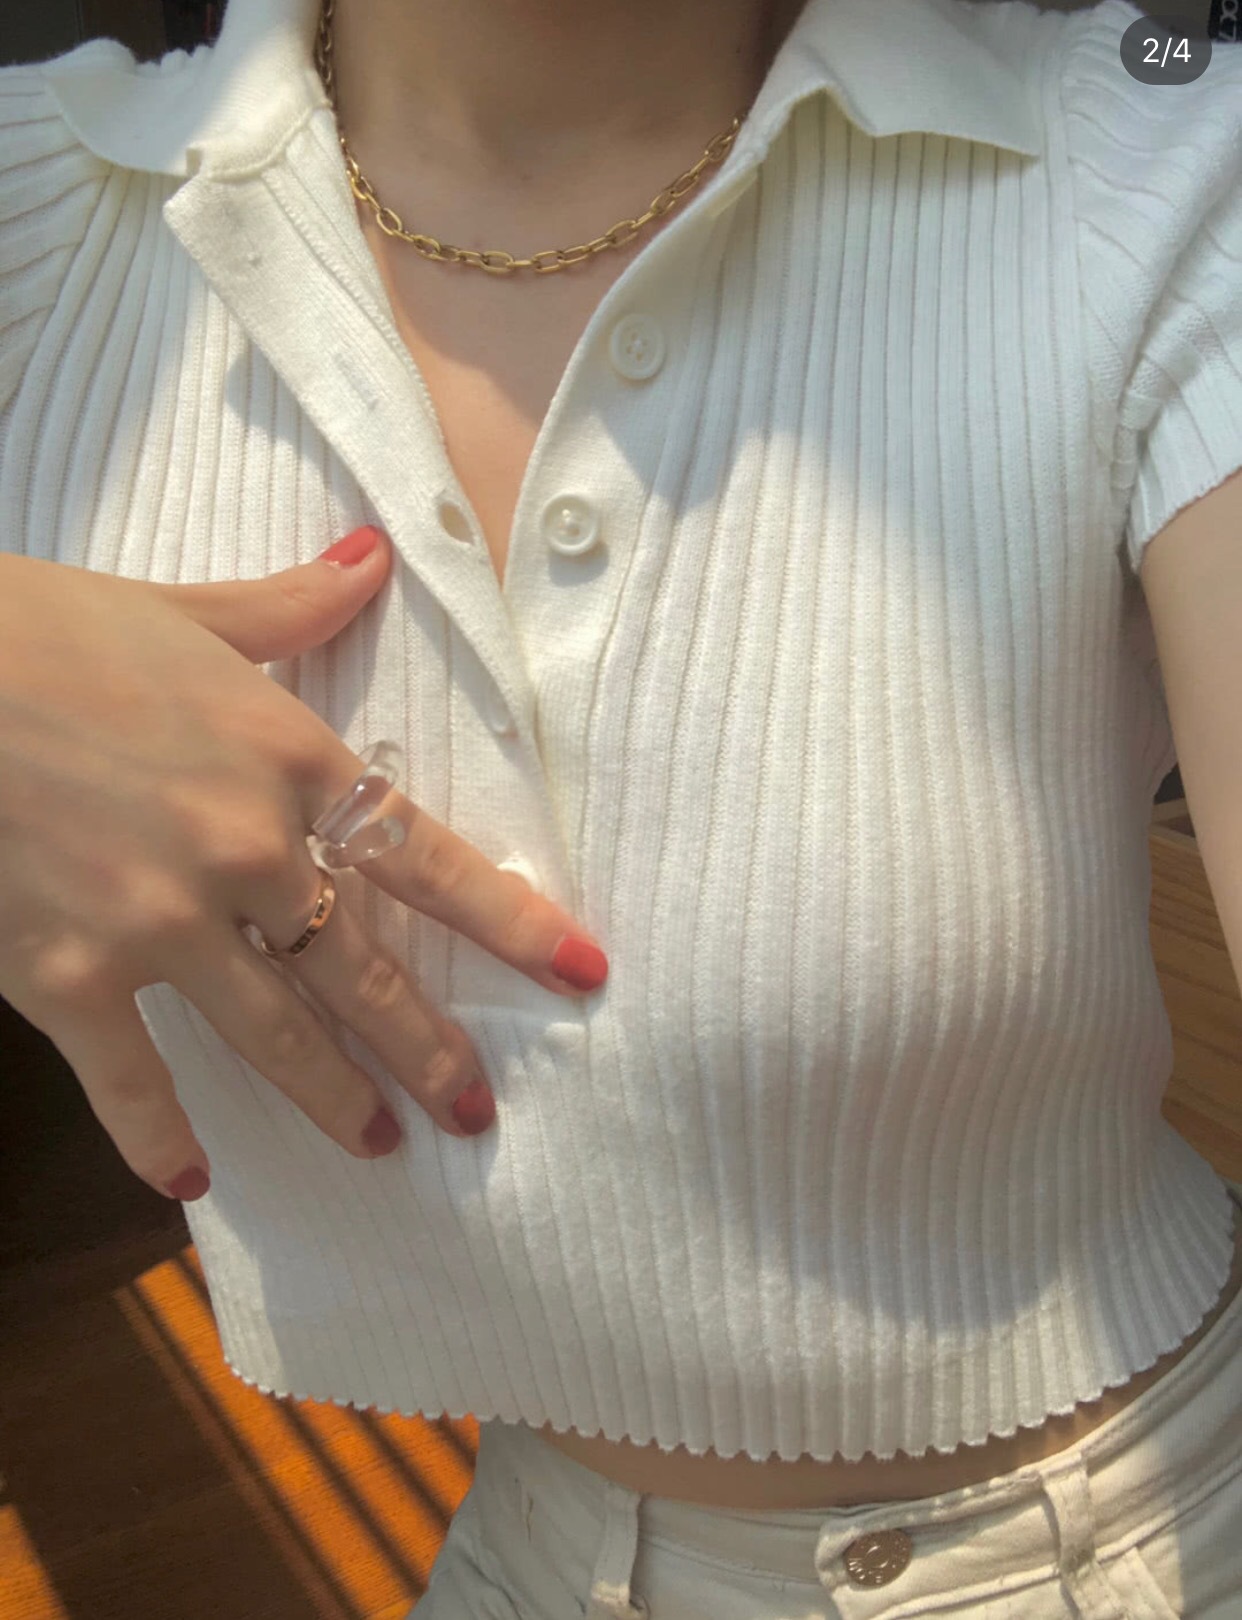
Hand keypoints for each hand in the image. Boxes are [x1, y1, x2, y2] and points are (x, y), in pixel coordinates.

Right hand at [0, 528, 606, 1200]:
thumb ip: (293, 607)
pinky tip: (193, 1181)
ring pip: (277, 1031)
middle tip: (477, 1112)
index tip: (582, 971)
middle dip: (430, 1047)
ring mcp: (161, 922)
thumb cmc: (47, 629)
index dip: (513, 920)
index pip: (427, 857)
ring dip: (332, 1095)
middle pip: (366, 968)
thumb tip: (373, 553)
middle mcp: (246, 851)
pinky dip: (158, 1134)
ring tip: (377, 1145)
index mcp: (288, 760)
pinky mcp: (70, 975)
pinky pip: (131, 1075)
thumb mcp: (188, 613)